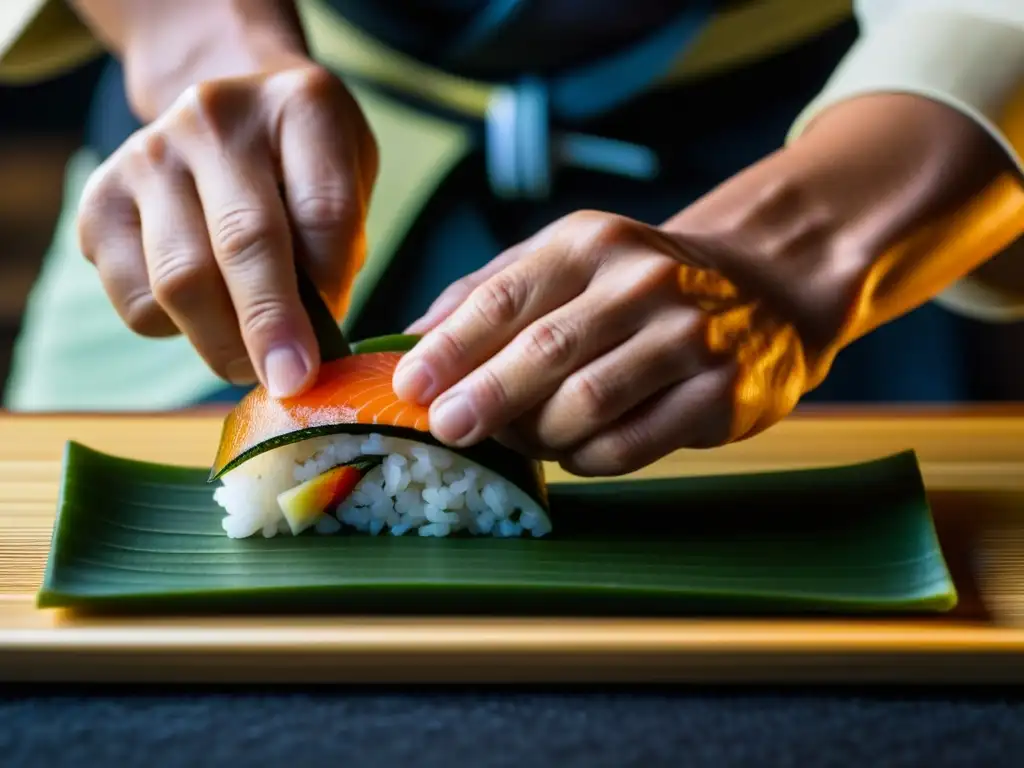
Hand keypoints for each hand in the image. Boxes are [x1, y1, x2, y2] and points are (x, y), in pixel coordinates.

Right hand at [77, 59, 377, 396]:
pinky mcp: (99, 200)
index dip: (332, 288)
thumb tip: (309, 342)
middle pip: (245, 242)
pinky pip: (136, 297)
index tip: (334, 346)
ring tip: (252, 366)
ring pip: (181, 279)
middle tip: (291, 384)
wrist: (227, 115)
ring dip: (222, 342)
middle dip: (271, 327)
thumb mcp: (349, 182)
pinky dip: (174, 330)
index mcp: (301, 107)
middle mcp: (215, 118)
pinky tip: (203, 316)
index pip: (324, 211)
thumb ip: (339, 246)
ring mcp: (149, 154)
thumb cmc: (302, 167)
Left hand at [394, 211, 813, 475]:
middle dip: (484, 397)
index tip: (408, 385)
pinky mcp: (718, 394)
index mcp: (590, 242)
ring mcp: (687, 338)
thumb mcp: (567, 261)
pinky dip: (584, 457)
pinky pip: (628, 445)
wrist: (762, 290)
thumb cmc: (637, 284)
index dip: (450, 347)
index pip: (505, 297)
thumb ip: (490, 291)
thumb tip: (409, 338)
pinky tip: (572, 448)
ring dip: (536, 434)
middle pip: (544, 352)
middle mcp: (642, 282)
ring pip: (584, 406)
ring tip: (517, 438)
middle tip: (446, 428)